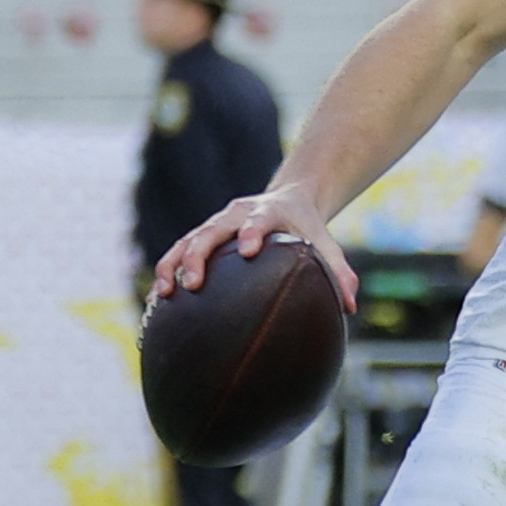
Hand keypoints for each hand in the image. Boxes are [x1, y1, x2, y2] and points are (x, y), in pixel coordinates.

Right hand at [155, 187, 359, 312]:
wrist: (288, 199)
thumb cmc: (307, 228)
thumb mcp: (324, 243)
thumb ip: (338, 271)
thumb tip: (350, 306)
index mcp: (267, 213)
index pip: (258, 221)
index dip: (252, 232)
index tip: (249, 249)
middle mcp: (235, 215)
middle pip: (210, 231)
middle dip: (198, 255)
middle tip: (192, 284)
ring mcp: (214, 225)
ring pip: (186, 241)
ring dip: (172, 265)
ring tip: (164, 294)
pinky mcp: (201, 236)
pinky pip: (176, 253)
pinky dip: (166, 273)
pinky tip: (155, 303)